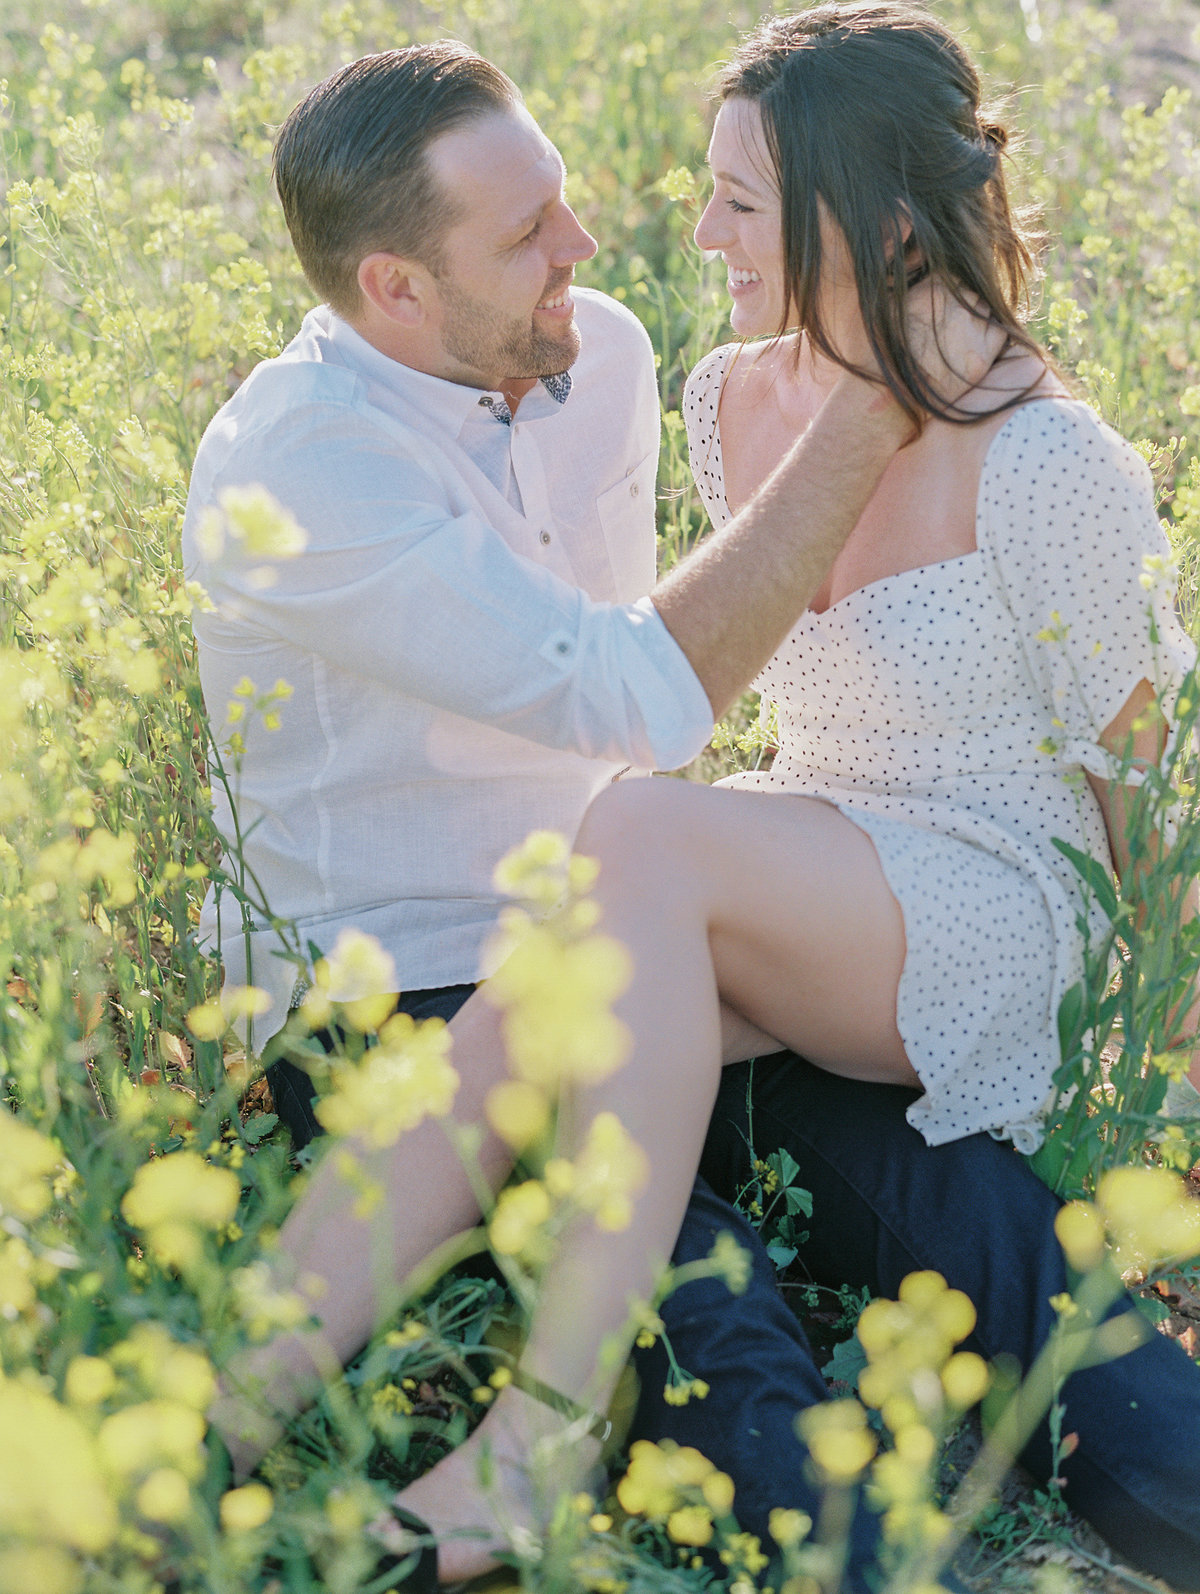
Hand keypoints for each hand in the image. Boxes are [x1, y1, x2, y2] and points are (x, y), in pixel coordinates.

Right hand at [832, 278, 1007, 434]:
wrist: (882, 400)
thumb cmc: (873, 354)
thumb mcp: (878, 302)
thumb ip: (899, 269)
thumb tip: (910, 234)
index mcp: (932, 287)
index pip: (952, 274)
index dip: (944, 288)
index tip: (936, 304)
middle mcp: (956, 303)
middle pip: (971, 290)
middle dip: (960, 303)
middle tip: (946, 324)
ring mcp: (972, 329)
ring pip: (985, 309)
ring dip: (976, 318)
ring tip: (955, 337)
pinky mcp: (983, 355)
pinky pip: (999, 331)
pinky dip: (990, 334)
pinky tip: (969, 346)